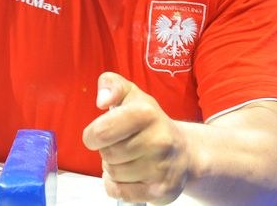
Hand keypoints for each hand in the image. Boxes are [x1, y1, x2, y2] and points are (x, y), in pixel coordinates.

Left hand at [82, 72, 188, 203]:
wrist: (185, 152)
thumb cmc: (150, 122)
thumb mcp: (131, 94)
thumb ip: (111, 85)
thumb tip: (102, 100)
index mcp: (146, 113)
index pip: (101, 132)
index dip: (92, 135)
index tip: (98, 134)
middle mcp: (158, 140)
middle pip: (106, 154)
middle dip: (107, 150)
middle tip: (121, 144)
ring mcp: (161, 168)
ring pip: (113, 174)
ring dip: (113, 167)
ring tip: (129, 158)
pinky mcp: (161, 191)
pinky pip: (119, 192)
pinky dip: (117, 185)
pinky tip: (130, 175)